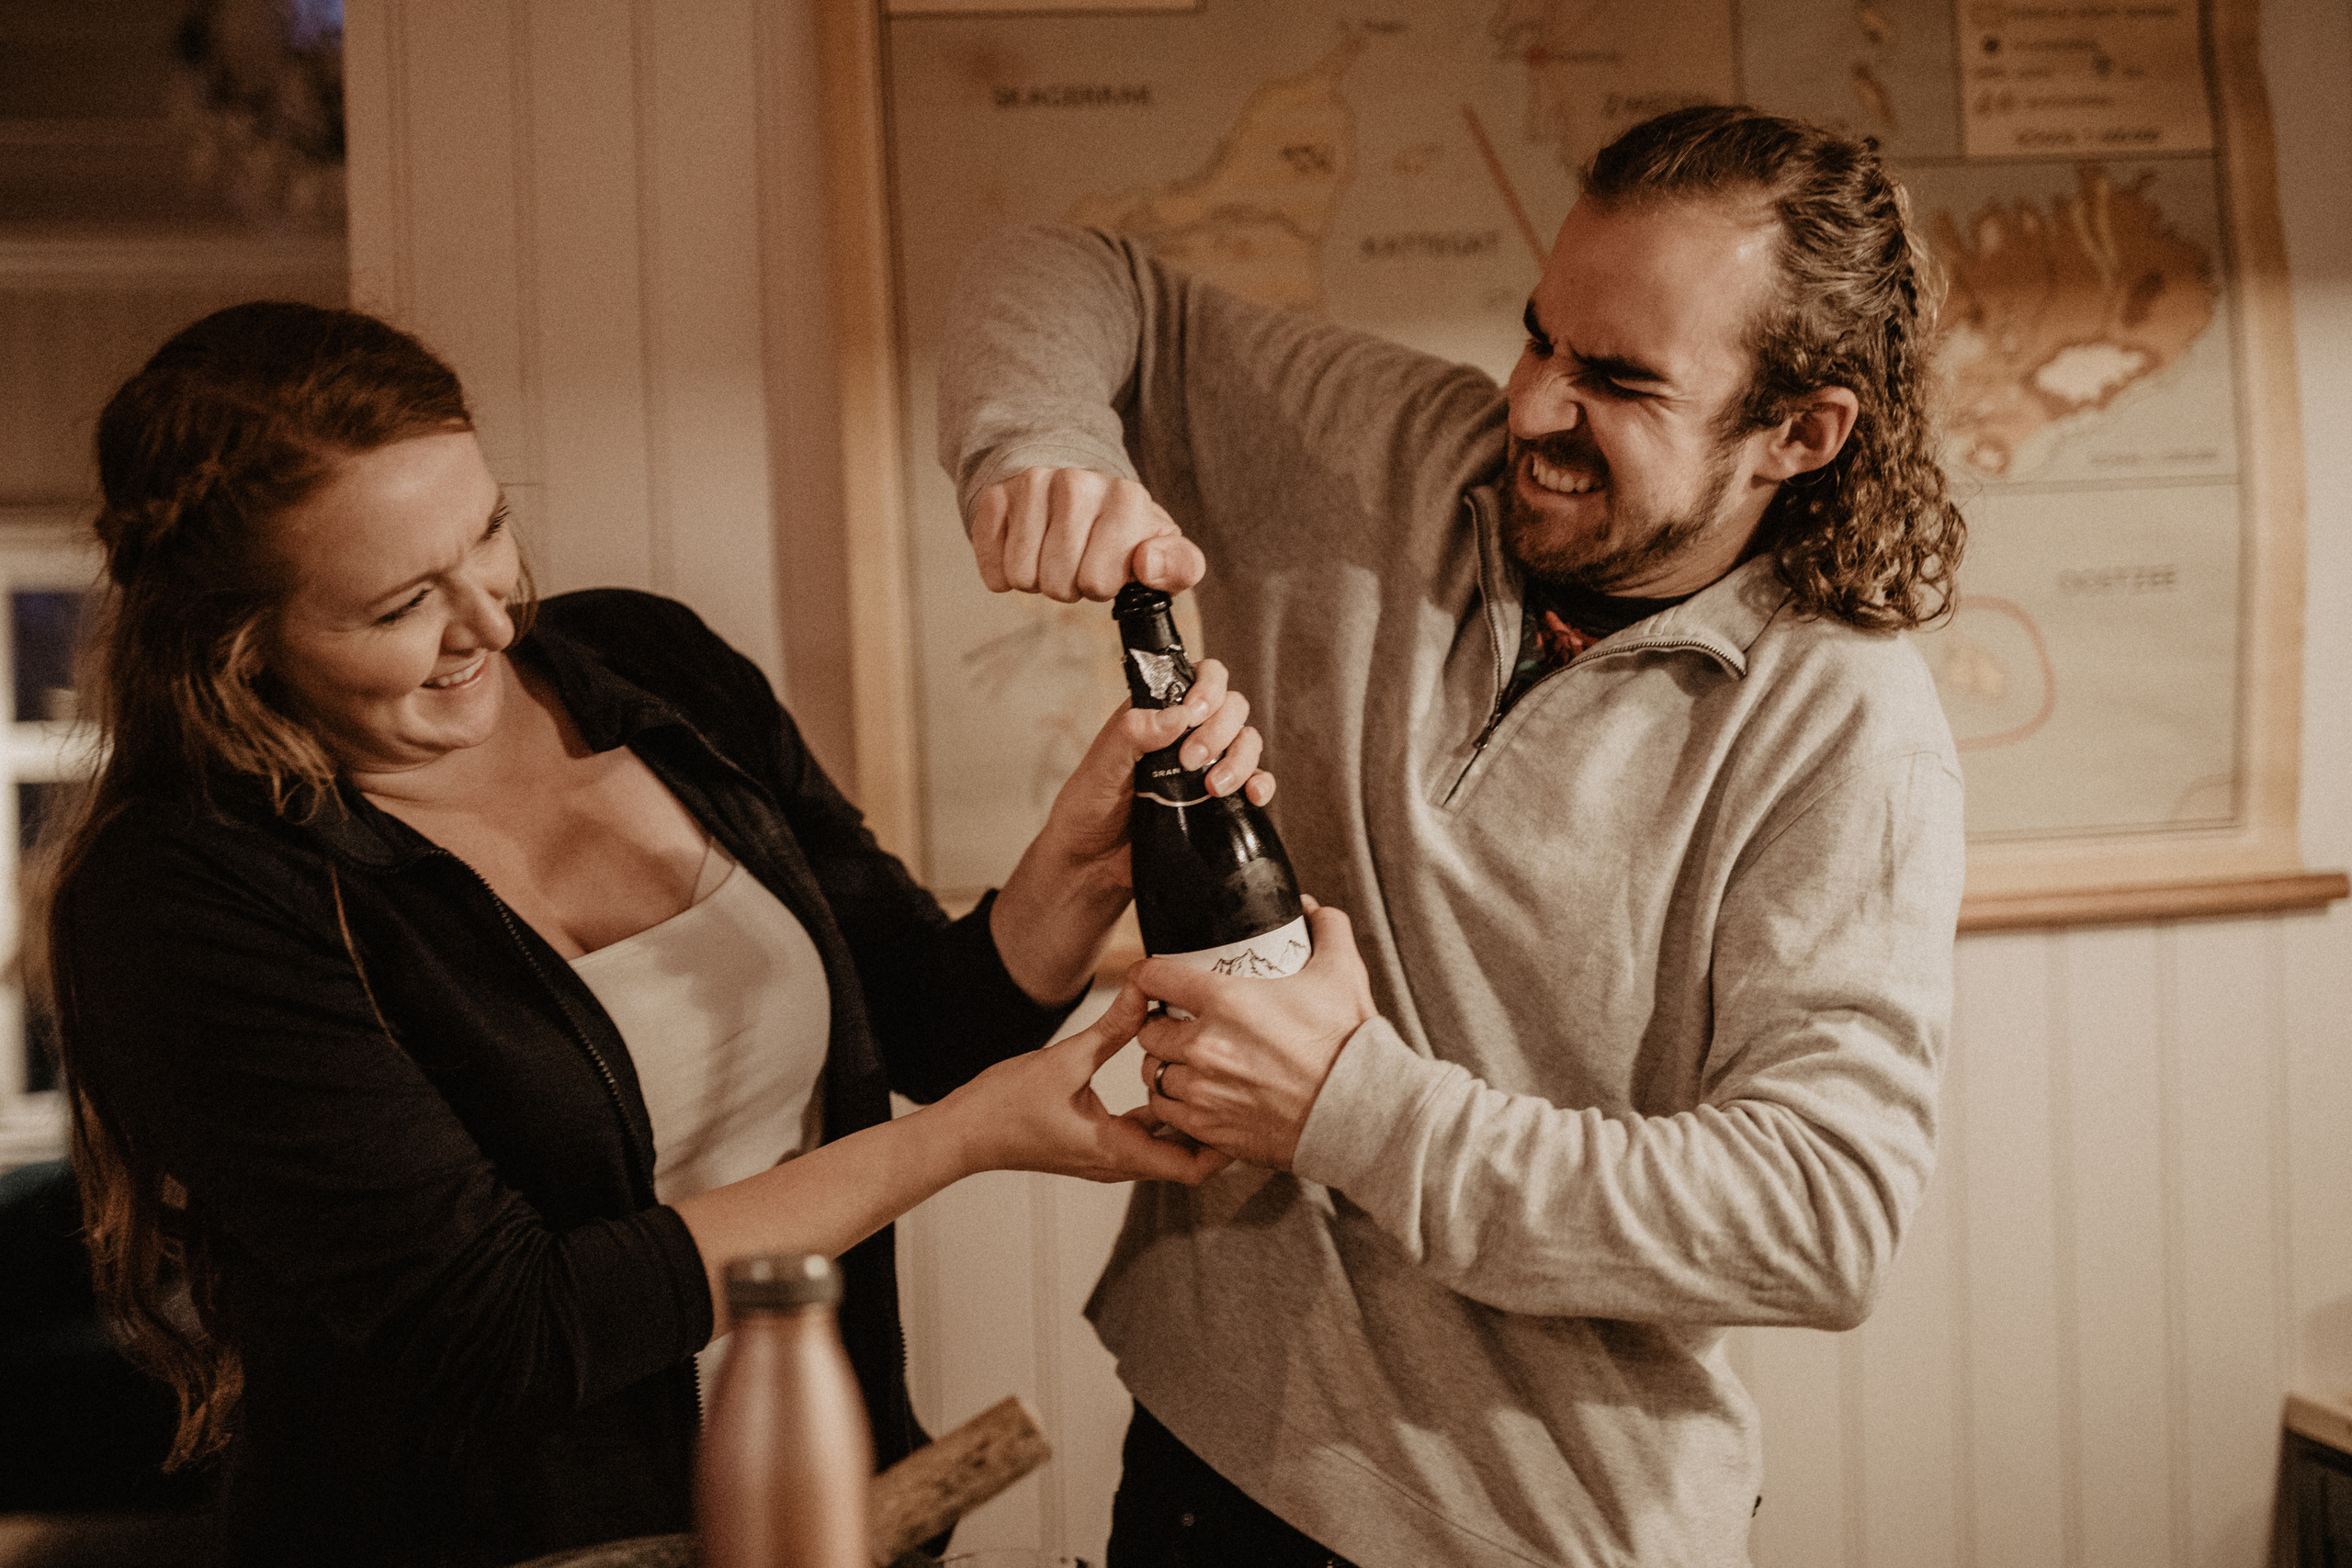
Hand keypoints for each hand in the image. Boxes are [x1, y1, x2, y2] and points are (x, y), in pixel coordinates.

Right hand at [944, 985, 1229, 1184]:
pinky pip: (1141, 1133)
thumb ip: (1112, 1028)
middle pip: (1185, 1158)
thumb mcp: (1065, 1060)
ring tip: (1204, 1074)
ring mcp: (1106, 1155)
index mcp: (1117, 1151)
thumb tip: (1143, 991)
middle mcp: (1117, 1161)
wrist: (965, 1133)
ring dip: (1184, 1115)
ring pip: (1163, 1144)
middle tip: (1234, 1086)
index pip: (1191, 1169)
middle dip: (1212, 1126)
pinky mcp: (1095, 1143)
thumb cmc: (1004, 1109)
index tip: (1242, 1111)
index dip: (1224, 1147)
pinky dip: (1157, 1111)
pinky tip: (1162, 1075)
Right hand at [969, 467, 1204, 600]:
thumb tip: (1147, 565)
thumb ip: (1179, 564)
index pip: (1098, 581)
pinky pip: (991, 563)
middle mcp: (1077, 482)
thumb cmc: (1122, 531)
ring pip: (1022, 575)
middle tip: (1077, 564)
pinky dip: (1002, 572)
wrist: (1076, 487)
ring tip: (1052, 556)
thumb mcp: (1163, 548)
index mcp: (1125, 497)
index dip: (1101, 586)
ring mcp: (1032, 484)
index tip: (1107, 568)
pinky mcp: (995, 496)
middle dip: (1068, 586)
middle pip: (1057, 582)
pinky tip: (1023, 552)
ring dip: (1036, 579)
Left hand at [991, 658, 1272, 1002]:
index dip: (1207, 686)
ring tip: (1214, 789)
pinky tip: (1252, 797)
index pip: (1198, 677)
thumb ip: (1130, 735)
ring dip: (1241, 759)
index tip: (1194, 713)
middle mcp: (1186, 734)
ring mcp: (1207, 767)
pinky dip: (1262, 784)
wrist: (1094, 866)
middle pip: (1232, 707)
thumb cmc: (1089, 811)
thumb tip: (1175, 716)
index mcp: (1156, 714)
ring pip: (1248, 740)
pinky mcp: (1220, 801)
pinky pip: (1257, 780)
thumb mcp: (1100, 769)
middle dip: (1219, 729)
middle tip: (1191, 761)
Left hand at [1134, 900, 1377, 1170]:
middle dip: (1160, 1025)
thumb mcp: (1342, 972)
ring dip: (1165, 1065)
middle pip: (1148, 1030)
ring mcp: (1204, 1090)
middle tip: (1179, 1025)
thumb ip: (1325, 928)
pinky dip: (1173, 1102)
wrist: (1360, 1112)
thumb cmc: (1349, 1046)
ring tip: (1184, 1062)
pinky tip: (1192, 1096)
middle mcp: (1206, 1046)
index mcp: (1227, 1001)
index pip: (1154, 977)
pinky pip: (1166, 1110)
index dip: (1148, 974)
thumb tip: (1309, 908)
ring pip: (1153, 1072)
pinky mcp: (1209, 1127)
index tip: (1151, 977)